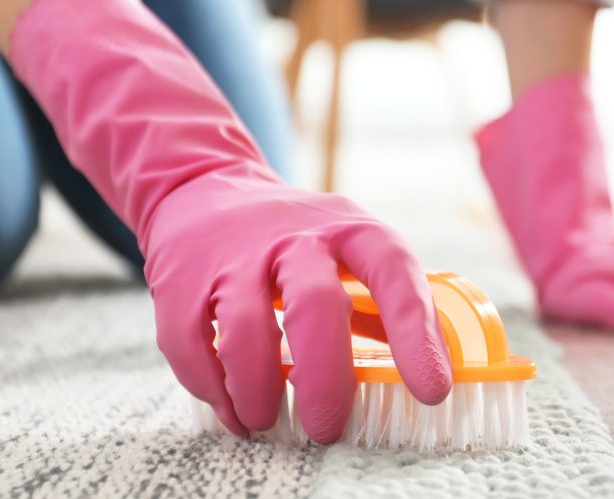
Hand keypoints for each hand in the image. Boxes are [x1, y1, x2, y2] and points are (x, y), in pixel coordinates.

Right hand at [144, 172, 452, 441]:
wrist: (203, 186)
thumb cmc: (294, 233)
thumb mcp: (348, 245)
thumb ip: (383, 302)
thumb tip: (432, 369)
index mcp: (349, 229)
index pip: (393, 274)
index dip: (416, 334)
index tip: (432, 391)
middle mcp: (293, 237)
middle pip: (315, 305)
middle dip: (326, 378)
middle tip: (328, 427)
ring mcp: (233, 258)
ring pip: (245, 329)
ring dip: (257, 390)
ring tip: (267, 421)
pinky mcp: (181, 281)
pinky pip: (191, 345)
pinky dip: (212, 389)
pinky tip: (231, 409)